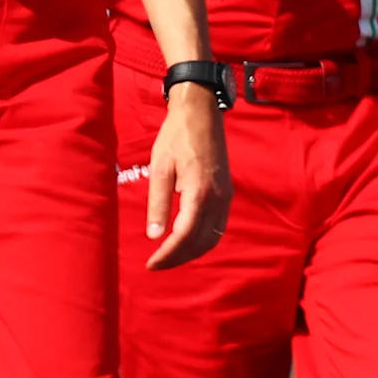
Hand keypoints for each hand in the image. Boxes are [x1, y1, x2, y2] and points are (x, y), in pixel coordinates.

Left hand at [143, 86, 230, 269]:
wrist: (201, 112)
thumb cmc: (176, 136)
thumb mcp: (159, 168)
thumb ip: (157, 203)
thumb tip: (154, 235)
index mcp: (200, 192)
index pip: (184, 236)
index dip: (167, 255)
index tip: (151, 264)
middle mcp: (218, 198)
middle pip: (201, 242)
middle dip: (178, 258)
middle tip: (156, 264)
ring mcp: (226, 196)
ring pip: (212, 237)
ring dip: (192, 251)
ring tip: (169, 256)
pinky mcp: (226, 193)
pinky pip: (218, 226)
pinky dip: (203, 239)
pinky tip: (187, 241)